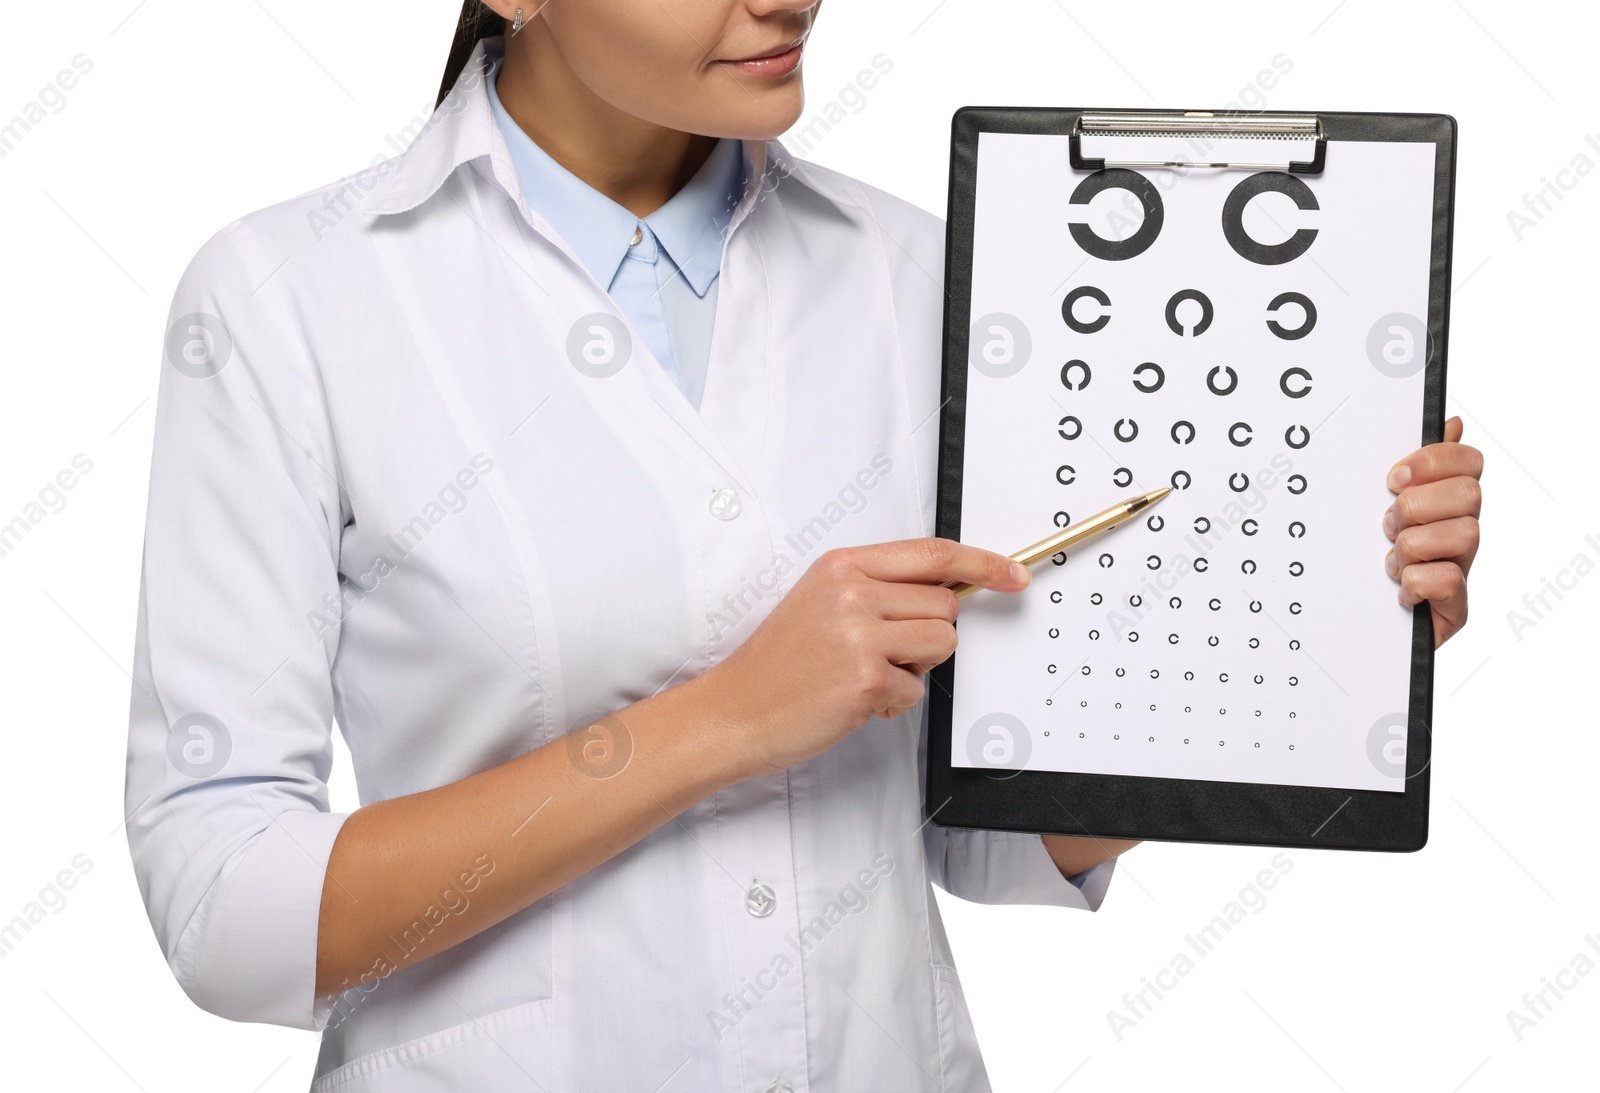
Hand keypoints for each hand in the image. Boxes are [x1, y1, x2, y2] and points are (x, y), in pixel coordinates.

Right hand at [706, 538, 1029, 778]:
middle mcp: (852, 592)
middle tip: (882, 652)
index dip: (983, 564)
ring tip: (867, 674)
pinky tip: (855, 698)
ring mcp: (860, 634)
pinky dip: (894, 701)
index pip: (933, 554)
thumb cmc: (780, 663)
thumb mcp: (822, 601)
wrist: (736, 709)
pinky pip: (917, 689)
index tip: (1014, 574)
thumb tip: (948, 591)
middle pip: (945, 606)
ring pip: (942, 645)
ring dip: (915, 669)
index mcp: (843, 565)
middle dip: (928, 636)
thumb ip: (879, 588)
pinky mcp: (866, 678)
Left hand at [1383, 415, 1481, 647]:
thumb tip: (1448, 421)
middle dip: (1417, 506)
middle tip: (1387, 525)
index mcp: (1444, 503)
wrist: (1350, 628)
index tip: (1393, 478)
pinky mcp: (1454, 609)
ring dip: (1414, 545)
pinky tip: (1399, 590)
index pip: (1469, 461)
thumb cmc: (1363, 562)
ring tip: (1390, 561)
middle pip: (1470, 494)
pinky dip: (1416, 582)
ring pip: (1466, 534)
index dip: (1433, 461)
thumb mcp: (1372, 507)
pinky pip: (1451, 579)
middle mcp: (1459, 532)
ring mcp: (1460, 568)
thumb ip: (1410, 467)